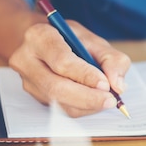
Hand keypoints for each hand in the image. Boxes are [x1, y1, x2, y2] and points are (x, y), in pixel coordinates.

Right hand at [8, 20, 130, 117]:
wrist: (47, 43)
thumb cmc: (70, 39)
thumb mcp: (94, 40)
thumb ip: (112, 59)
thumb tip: (118, 86)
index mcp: (39, 36)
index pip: (61, 61)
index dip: (85, 75)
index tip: (105, 84)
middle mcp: (26, 59)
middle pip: (55, 87)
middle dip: (87, 97)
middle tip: (110, 100)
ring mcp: (27, 80)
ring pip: (58, 102)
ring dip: (86, 105)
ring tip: (106, 99)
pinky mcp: (34, 95)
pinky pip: (59, 108)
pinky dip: (81, 108)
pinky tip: (94, 101)